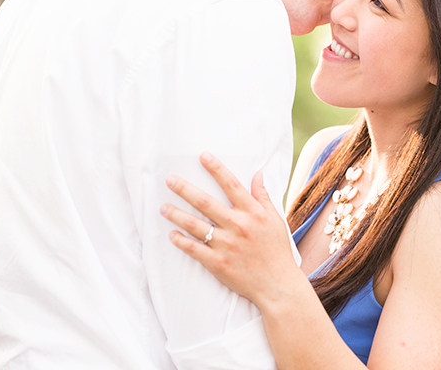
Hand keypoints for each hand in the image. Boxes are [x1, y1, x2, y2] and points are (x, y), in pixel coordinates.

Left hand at [160, 153, 301, 304]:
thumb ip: (263, 197)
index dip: (216, 168)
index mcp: (252, 212)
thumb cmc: (277, 251)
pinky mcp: (218, 263)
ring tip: (163, 207)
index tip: (202, 156)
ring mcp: (226, 245)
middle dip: (185, 189)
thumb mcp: (275, 219)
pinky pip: (194, 249)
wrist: (277, 285)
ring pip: (195, 225)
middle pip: (205, 202)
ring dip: (176, 215)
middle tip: (169, 180)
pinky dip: (181, 241)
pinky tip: (171, 235)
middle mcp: (238, 225)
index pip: (231, 184)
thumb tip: (258, 174)